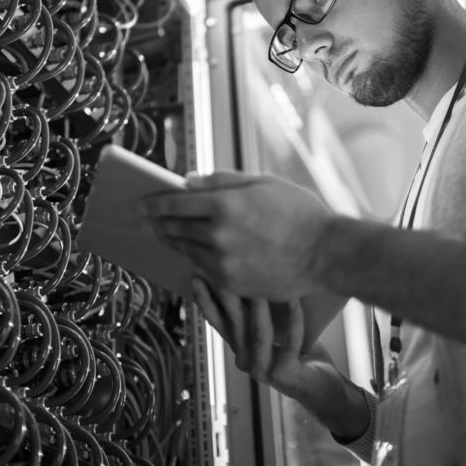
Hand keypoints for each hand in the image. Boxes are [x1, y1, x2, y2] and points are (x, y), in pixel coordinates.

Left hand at [143, 171, 332, 299]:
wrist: (325, 253)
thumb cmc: (299, 212)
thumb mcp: (262, 183)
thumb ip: (221, 181)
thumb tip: (188, 182)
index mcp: (224, 204)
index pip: (174, 203)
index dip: (153, 203)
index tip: (140, 204)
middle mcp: (218, 235)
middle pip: (174, 229)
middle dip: (157, 223)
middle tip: (145, 221)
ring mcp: (224, 263)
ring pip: (186, 251)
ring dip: (173, 242)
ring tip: (165, 235)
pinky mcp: (233, 284)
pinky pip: (204, 270)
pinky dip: (194, 259)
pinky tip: (192, 253)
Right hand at [193, 279, 370, 440]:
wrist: (324, 391)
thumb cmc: (301, 355)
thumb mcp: (275, 333)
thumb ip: (262, 314)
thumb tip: (256, 274)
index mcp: (239, 349)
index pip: (217, 322)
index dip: (206, 300)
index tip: (198, 275)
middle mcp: (245, 361)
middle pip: (234, 324)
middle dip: (227, 295)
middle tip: (223, 270)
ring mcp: (262, 371)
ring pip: (258, 333)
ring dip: (260, 305)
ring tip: (260, 280)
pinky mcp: (283, 375)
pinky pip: (290, 342)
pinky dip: (294, 320)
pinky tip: (295, 301)